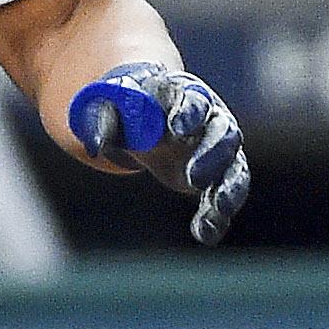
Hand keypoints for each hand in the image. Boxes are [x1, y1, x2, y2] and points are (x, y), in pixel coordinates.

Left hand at [68, 62, 249, 245]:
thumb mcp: (112, 107)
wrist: (145, 115)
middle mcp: (210, 121)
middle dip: (212, 155)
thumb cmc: (130, 106)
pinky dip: (216, 216)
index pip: (193, 101)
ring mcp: (216, 150)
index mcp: (185, 95)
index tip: (177, 127)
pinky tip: (206, 234)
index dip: (188, 113)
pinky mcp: (214, 176)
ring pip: (233, 167)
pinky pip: (222, 196)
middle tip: (193, 177)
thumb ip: (104, 121)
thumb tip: (95, 146)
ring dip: (228, 188)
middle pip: (224, 134)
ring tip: (218, 208)